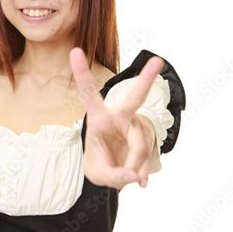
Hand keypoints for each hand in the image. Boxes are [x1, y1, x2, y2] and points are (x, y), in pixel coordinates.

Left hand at [69, 47, 163, 189]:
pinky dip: (143, 172)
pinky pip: (149, 157)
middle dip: (146, 79)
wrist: (118, 171)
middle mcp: (120, 117)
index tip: (74, 51)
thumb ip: (112, 175)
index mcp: (99, 118)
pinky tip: (140, 180)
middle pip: (135, 99)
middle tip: (158, 60)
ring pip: (140, 145)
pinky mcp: (149, 138)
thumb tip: (134, 176)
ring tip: (128, 177)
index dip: (82, 73)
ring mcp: (137, 126)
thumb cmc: (101, 163)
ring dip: (135, 165)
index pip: (88, 93)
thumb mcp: (97, 173)